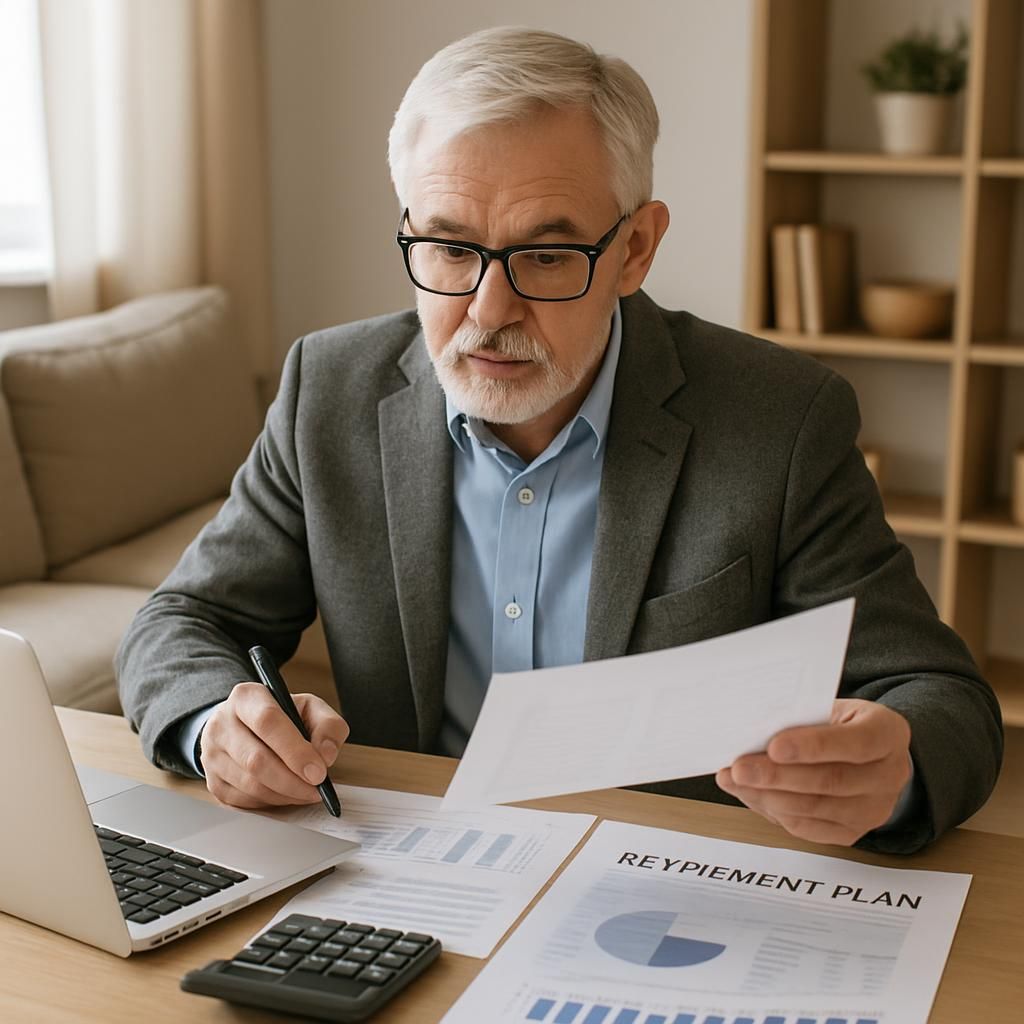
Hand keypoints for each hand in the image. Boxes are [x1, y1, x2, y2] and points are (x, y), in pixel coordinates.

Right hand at [199, 682, 349, 809]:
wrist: (244, 726)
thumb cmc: (281, 717)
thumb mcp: (309, 708)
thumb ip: (327, 725)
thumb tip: (326, 755)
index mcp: (246, 698)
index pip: (267, 722)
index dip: (295, 751)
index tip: (318, 772)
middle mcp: (222, 724)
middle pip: (256, 760)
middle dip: (292, 781)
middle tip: (316, 789)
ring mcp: (212, 755)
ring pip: (250, 785)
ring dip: (285, 794)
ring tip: (307, 791)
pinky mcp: (212, 781)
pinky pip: (244, 801)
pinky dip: (272, 802)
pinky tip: (287, 793)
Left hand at [715, 698, 910, 845]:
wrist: (869, 754)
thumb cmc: (840, 723)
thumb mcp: (832, 707)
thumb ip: (803, 717)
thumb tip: (754, 730)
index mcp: (888, 733)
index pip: (856, 743)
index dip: (814, 746)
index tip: (774, 746)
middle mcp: (889, 775)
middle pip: (831, 781)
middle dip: (778, 776)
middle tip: (740, 768)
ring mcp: (874, 809)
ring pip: (816, 808)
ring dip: (769, 796)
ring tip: (735, 781)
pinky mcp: (853, 832)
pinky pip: (809, 828)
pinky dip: (774, 812)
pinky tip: (751, 795)